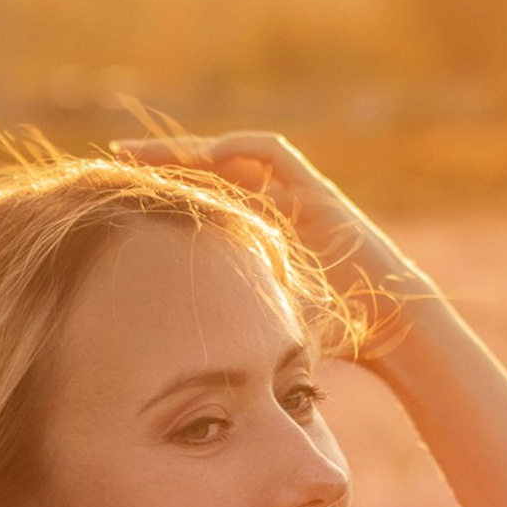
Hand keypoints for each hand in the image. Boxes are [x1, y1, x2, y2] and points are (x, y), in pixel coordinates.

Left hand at [108, 128, 443, 358]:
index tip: (118, 192)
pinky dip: (240, 148)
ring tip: (149, 152)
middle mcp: (275, 207)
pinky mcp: (317, 191)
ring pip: (233, 156)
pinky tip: (207, 155)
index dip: (161, 193)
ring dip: (190, 149)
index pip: (201, 200)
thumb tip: (177, 359)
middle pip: (209, 170)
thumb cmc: (336, 338)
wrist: (390, 332)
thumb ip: (230, 325)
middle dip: (163, 160)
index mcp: (258, 235)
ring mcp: (296, 195)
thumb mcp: (264, 326)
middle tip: (116, 156)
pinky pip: (274, 153)